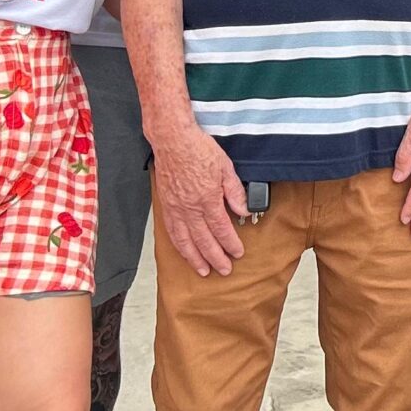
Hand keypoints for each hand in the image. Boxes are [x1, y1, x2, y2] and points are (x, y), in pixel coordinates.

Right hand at [151, 122, 247, 276]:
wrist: (172, 140)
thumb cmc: (199, 149)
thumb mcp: (226, 167)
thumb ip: (235, 192)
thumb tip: (244, 211)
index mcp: (207, 199)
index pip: (221, 229)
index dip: (230, 244)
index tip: (237, 253)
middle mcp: (190, 208)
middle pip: (204, 240)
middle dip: (215, 258)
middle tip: (224, 270)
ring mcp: (176, 208)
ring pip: (185, 241)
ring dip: (195, 258)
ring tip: (203, 270)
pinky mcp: (166, 206)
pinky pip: (172, 232)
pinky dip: (179, 246)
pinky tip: (185, 252)